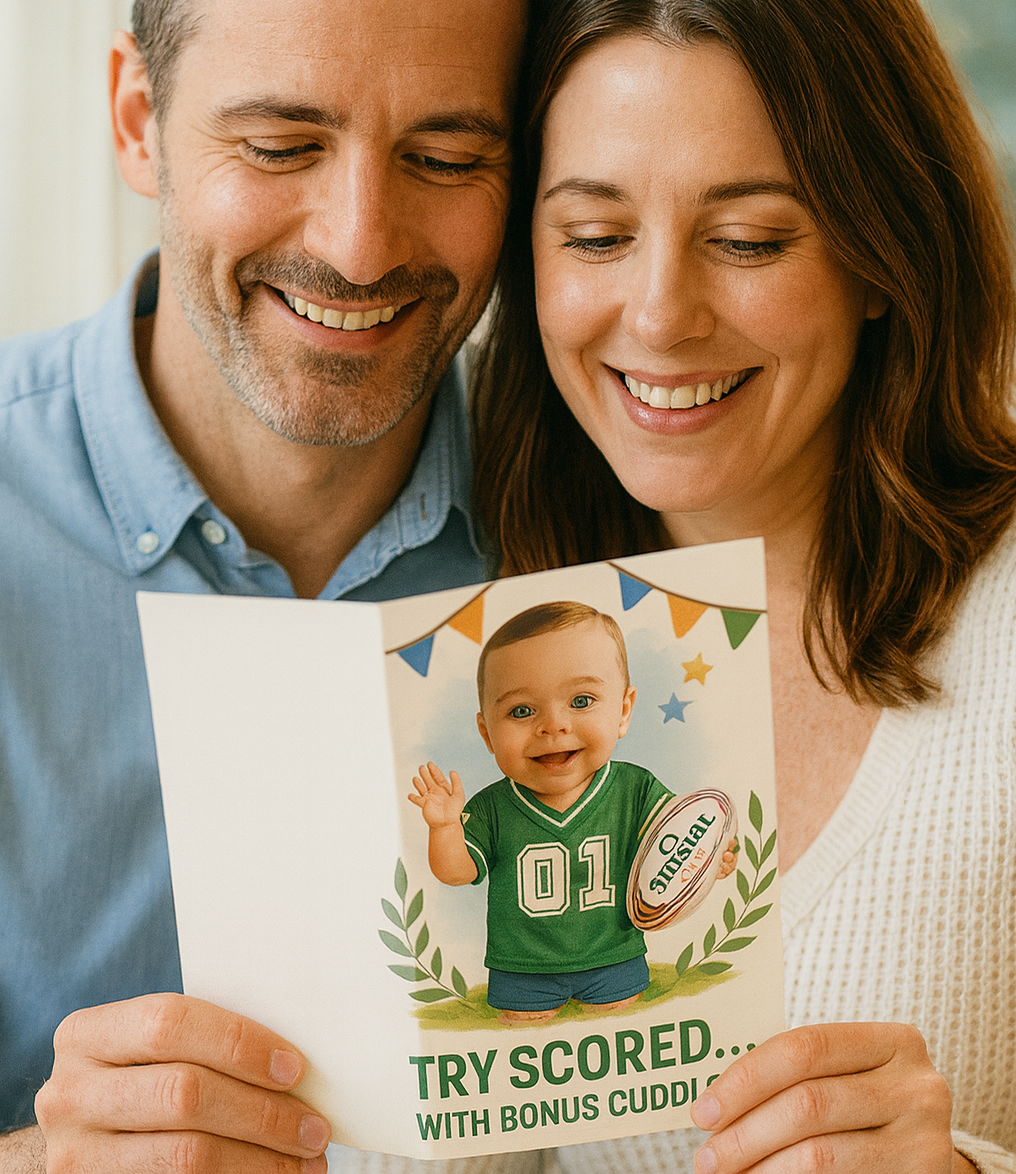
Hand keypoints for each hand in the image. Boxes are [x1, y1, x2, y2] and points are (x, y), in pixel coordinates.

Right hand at [35, 993, 330, 1172]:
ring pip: (186, 1155)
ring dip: (259, 1160)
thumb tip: (294, 1059)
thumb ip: (203, 1039)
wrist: (87, 1136)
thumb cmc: (141, 1077)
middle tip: (315, 1128)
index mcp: (86, 1034)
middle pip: (184, 1094)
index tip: (294, 1068)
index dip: (238, 1044)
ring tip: (307, 1160)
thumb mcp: (151, 1049)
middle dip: (262, 1113)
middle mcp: (69, 1094)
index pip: (170, 1023)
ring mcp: (75, 1154)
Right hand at [409, 761, 464, 827]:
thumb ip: (456, 782)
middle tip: (421, 767)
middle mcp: (436, 793)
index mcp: (444, 790)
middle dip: (425, 774)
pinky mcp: (424, 805)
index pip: (439, 778)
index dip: (435, 771)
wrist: (448, 824)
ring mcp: (429, 799)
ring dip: (418, 784)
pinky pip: (417, 800)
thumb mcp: (458, 794)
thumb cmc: (454, 811)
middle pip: (429, 781)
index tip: (430, 764)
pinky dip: (413, 797)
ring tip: (415, 778)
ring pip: (422, 789)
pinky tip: (410, 795)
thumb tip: (452, 771)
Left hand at [689, 1022, 961, 1173]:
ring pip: (820, 1154)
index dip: (746, 1078)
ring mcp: (926, 1136)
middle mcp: (917, 1085)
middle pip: (807, 1103)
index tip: (703, 1110)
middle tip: (707, 1156)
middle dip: (745, 1132)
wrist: (926, 1157)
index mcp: (893, 1041)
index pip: (803, 1048)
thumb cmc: (866, 1107)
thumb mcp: (844, 1076)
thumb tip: (712, 1104)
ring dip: (762, 1168)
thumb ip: (795, 1075)